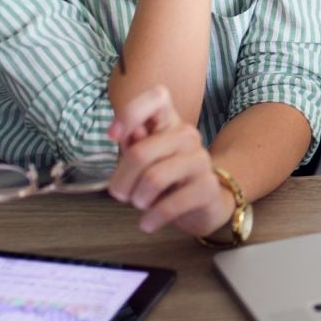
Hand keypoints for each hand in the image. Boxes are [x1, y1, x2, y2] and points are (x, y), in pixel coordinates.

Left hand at [106, 86, 233, 236]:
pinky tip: (147, 223)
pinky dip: (152, 218)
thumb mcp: (144, 159)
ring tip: (139, 204)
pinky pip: (170, 204)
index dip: (131, 112)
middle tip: (120, 194)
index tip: (113, 136)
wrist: (205, 203)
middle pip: (140, 152)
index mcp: (168, 121)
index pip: (157, 97)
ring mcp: (200, 160)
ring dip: (137, 199)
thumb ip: (131, 143)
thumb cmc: (166, 176)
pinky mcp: (207, 188)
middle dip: (122, 180)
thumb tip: (122, 133)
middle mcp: (187, 135)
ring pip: (153, 178)